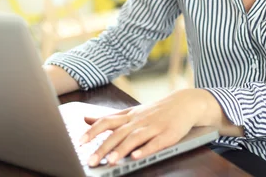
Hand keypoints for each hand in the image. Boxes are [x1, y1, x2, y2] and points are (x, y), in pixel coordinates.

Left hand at [80, 89, 208, 166]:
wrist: (186, 102)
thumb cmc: (156, 110)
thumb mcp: (131, 111)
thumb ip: (109, 117)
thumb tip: (86, 119)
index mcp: (129, 116)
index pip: (107, 121)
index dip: (93, 131)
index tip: (79, 142)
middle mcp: (138, 121)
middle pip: (118, 133)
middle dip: (103, 147)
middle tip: (91, 161)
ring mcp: (153, 127)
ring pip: (135, 138)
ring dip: (122, 150)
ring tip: (111, 161)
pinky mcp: (168, 135)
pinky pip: (155, 143)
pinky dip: (146, 150)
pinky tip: (137, 157)